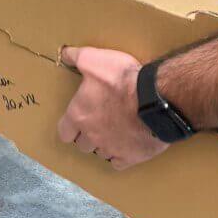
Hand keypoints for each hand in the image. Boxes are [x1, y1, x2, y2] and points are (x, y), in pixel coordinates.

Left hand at [57, 47, 167, 170]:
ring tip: (114, 130)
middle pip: (82, 144)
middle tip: (98, 121)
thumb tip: (63, 54)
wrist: (153, 99)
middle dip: (87, 135)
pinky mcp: (130, 157)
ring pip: (101, 153)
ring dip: (104, 144)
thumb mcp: (93, 59)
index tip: (77, 119)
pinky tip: (126, 144)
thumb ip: (76, 57)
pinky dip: (121, 155)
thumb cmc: (120, 79)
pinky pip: (119, 163)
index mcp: (79, 115)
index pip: (64, 132)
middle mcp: (91, 136)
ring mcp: (111, 149)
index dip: (69, 126)